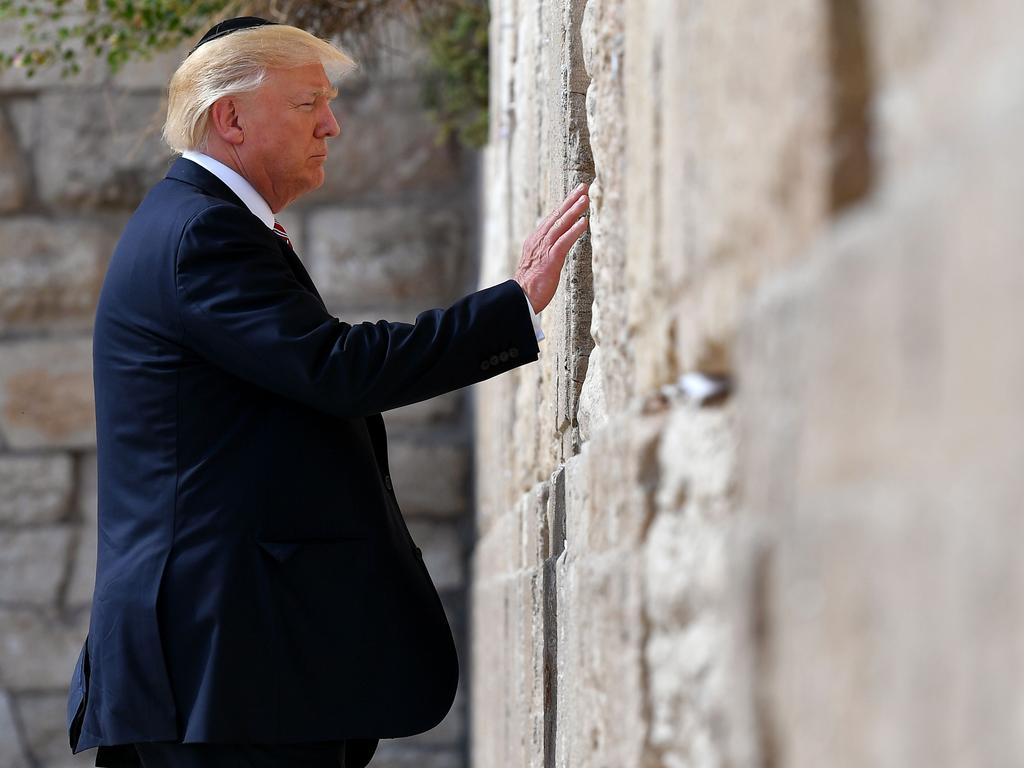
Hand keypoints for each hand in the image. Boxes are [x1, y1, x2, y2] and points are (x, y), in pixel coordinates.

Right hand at [514, 182, 589, 312]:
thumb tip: (556, 248)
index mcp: (536, 240)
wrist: (519, 298)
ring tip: (585, 198)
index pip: (552, 219)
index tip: (575, 194)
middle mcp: (539, 240)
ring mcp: (544, 249)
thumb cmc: (529, 285)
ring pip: (560, 225)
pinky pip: (564, 241)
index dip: (564, 205)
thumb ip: (545, 252)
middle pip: (556, 216)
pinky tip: (584, 221)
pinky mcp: (550, 259)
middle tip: (583, 186)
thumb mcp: (537, 263)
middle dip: (571, 200)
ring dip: (574, 210)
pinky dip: (574, 230)